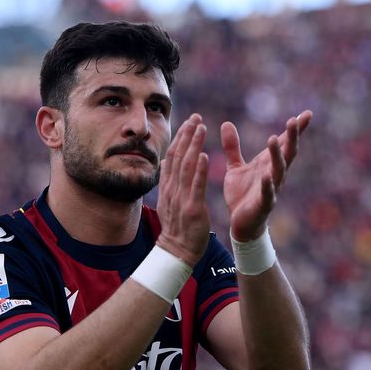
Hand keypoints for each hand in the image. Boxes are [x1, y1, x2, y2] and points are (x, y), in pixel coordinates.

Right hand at [155, 114, 209, 266]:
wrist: (176, 252)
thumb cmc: (176, 227)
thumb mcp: (169, 200)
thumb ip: (169, 181)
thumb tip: (165, 162)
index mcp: (169, 187)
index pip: (174, 157)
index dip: (181, 138)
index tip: (189, 121)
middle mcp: (173, 189)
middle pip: (179, 157)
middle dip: (187, 135)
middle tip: (196, 117)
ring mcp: (182, 198)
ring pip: (187, 167)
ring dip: (194, 146)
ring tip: (200, 128)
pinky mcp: (193, 208)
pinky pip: (196, 186)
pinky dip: (200, 170)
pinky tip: (205, 155)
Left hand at [221, 110, 311, 241]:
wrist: (240, 223)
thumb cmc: (242, 194)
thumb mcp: (235, 166)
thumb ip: (232, 147)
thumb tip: (226, 123)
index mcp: (268, 163)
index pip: (284, 143)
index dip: (296, 129)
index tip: (307, 113)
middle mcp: (274, 174)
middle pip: (287, 153)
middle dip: (292, 137)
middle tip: (294, 120)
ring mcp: (271, 189)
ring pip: (279, 170)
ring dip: (277, 155)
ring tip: (273, 139)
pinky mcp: (263, 204)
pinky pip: (267, 194)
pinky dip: (267, 185)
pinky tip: (266, 176)